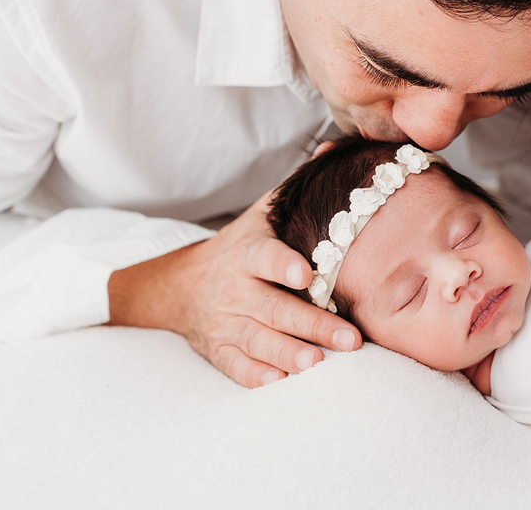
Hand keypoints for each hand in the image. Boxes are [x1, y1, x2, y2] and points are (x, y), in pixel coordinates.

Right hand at [108, 189, 360, 387]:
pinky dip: (256, 375)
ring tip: (318, 363)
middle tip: (349, 338)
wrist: (181, 284)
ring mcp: (224, 322)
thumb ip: (297, 187)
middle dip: (311, 324)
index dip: (283, 266)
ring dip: (288, 354)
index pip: (264, 258)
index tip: (307, 276)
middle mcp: (233, 289)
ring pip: (257, 341)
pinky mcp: (218, 350)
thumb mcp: (263, 213)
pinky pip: (235, 367)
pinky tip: (280, 381)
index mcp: (247, 253)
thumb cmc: (241, 247)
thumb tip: (336, 149)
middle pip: (273, 309)